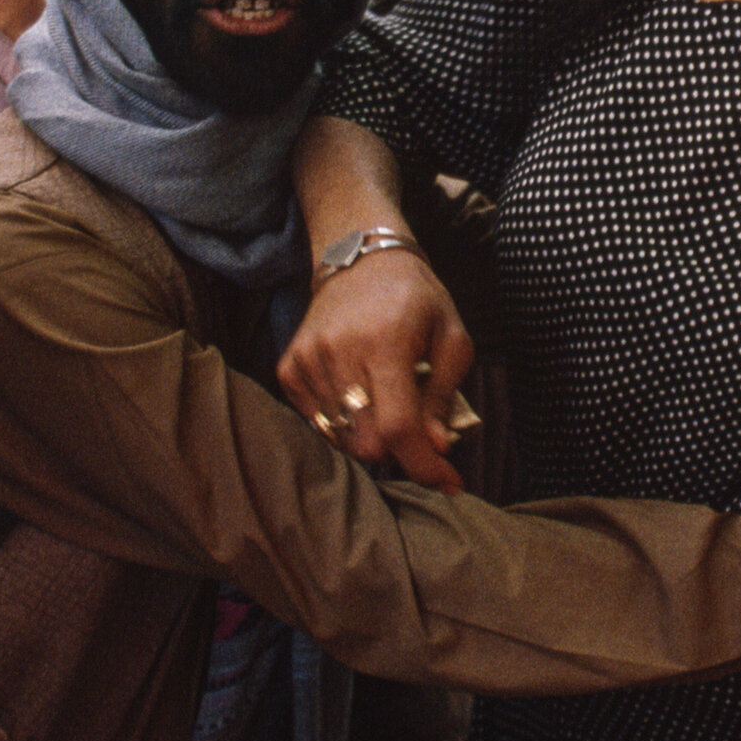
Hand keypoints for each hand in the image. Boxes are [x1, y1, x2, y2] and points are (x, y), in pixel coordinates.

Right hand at [279, 248, 473, 491]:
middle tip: (417, 429)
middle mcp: (339, 352)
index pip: (397, 426)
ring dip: (371, 436)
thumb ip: (444, 394)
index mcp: (385, 342)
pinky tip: (360, 395)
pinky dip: (343, 423)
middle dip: (400, 450)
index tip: (448, 482)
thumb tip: (435, 446)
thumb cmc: (415, 298)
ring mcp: (308, 360)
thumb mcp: (452, 337)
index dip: (423, 464)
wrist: (359, 257)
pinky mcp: (288, 367)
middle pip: (366, 442)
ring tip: (387, 401)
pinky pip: (317, 423)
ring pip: (341, 438)